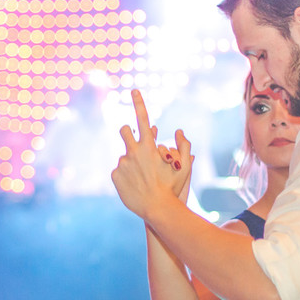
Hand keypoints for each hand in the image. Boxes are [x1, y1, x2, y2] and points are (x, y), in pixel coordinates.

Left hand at [111, 90, 189, 218]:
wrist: (157, 209)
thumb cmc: (173, 187)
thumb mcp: (185, 166)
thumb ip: (184, 146)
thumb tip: (179, 131)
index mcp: (149, 146)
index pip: (143, 119)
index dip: (139, 103)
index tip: (134, 90)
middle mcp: (133, 152)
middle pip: (125, 131)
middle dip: (128, 132)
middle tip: (135, 143)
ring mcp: (122, 164)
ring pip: (125, 156)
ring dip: (132, 162)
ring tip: (142, 178)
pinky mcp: (115, 176)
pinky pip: (120, 171)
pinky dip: (126, 176)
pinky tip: (135, 186)